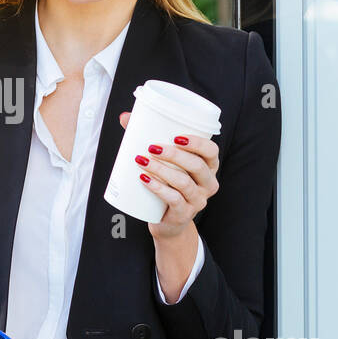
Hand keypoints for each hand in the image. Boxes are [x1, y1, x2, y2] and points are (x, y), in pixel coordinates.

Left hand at [118, 111, 219, 241]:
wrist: (167, 221)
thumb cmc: (167, 184)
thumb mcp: (165, 163)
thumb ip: (148, 138)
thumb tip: (125, 117)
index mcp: (208, 167)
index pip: (212, 151)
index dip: (197, 143)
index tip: (176, 136)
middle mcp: (208, 183)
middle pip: (197, 165)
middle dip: (174, 155)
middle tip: (151, 147)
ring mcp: (198, 200)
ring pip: (184, 182)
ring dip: (162, 170)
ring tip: (142, 161)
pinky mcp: (185, 213)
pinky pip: (173, 199)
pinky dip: (158, 188)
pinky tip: (145, 180)